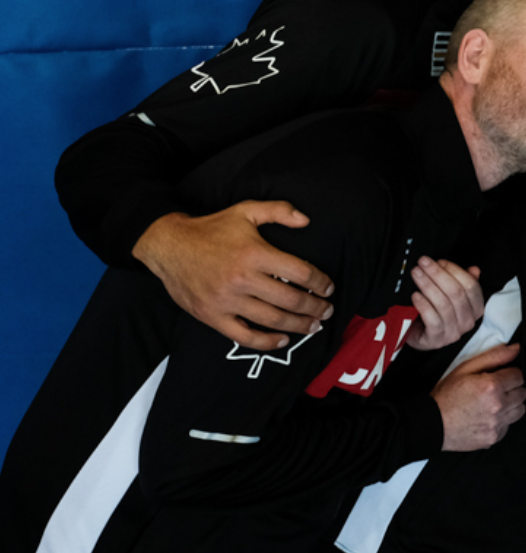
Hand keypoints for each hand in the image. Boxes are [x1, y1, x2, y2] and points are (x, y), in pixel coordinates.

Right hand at [132, 202, 334, 350]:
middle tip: (328, 311)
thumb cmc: (212, 229)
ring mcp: (226, 301)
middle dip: (314, 307)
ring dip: (298, 325)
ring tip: (314, 326)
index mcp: (254, 254)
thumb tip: (306, 220)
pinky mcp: (212, 316)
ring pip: (271, 320)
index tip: (329, 288)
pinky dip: (266, 342)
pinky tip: (282, 340)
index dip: (320, 282)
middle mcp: (242, 279)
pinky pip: (243, 336)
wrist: (169, 246)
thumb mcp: (246, 210)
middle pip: (289, 300)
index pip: (299, 272)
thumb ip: (279, 211)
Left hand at [405, 259, 485, 349]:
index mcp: (476, 309)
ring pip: (443, 304)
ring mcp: (453, 332)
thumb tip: (474, 270)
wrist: (420, 336)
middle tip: (423, 263)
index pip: (471, 286)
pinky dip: (423, 304)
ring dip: (428, 285)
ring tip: (416, 274)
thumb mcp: (451, 296)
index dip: (455, 270)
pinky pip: (432, 319)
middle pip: (456, 293)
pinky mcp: (437, 339)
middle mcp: (468, 321)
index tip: (439, 261)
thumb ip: (463, 282)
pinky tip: (415, 295)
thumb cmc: (437, 312)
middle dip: (438, 274)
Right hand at [433, 343, 525, 451]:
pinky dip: (502, 420)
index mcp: (492, 386)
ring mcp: (496, 424)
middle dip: (512, 388)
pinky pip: (508, 426)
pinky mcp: (493, 438)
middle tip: (496, 389)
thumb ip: (494, 356)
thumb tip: (517, 348)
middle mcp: (498, 406)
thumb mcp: (466, 368)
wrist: (432, 424)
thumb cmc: (447, 394)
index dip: (510, 374)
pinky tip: (487, 416)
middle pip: (523, 393)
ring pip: (520, 410)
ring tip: (494, 403)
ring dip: (511, 405)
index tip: (500, 376)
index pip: (520, 375)